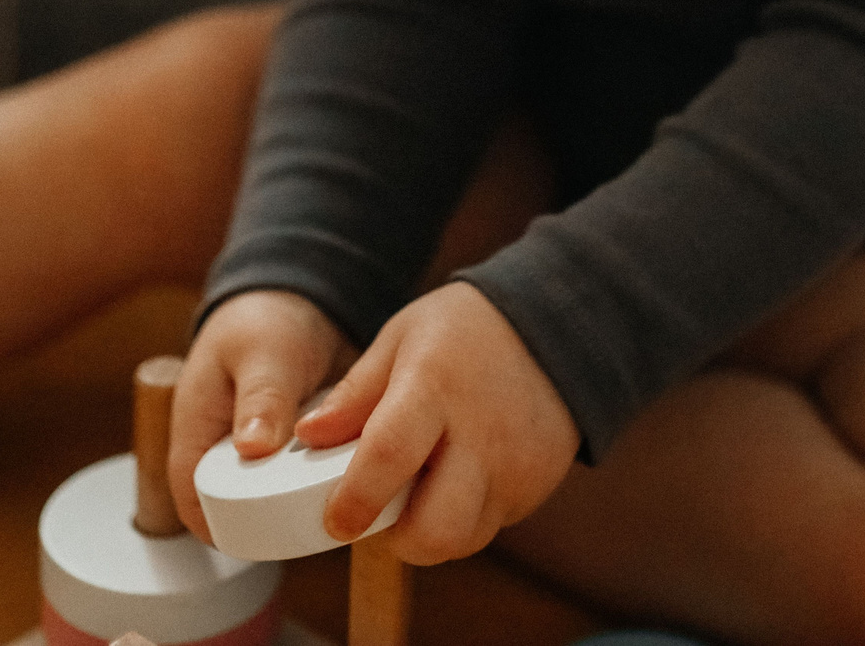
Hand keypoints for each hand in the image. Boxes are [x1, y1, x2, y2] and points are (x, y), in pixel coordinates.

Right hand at [170, 287, 354, 541]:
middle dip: (274, 516)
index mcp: (196, 430)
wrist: (301, 302)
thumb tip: (251, 447)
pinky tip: (357, 474)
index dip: (221, 525)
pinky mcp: (292, 453)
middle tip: (318, 513)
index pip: (193, 498)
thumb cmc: (264, 321)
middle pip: (237, 506)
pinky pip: (306, 480)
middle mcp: (224, 450)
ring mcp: (260, 455)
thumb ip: (260, 396)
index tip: (267, 534)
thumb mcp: (263, 352)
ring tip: (343, 491)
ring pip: (275, 498)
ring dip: (304, 498)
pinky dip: (325, 478)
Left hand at [306, 282, 575, 564]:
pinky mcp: (536, 485)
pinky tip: (456, 481)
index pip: (389, 456)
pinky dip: (464, 518)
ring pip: (463, 540)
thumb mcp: (400, 339)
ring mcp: (515, 465)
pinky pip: (490, 526)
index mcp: (433, 386)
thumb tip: (309, 437)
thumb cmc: (464, 331)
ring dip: (431, 531)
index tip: (335, 520)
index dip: (355, 500)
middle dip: (397, 538)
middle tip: (382, 511)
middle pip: (435, 529)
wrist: (556, 326)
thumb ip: (354, 393)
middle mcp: (480, 433)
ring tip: (421, 493)